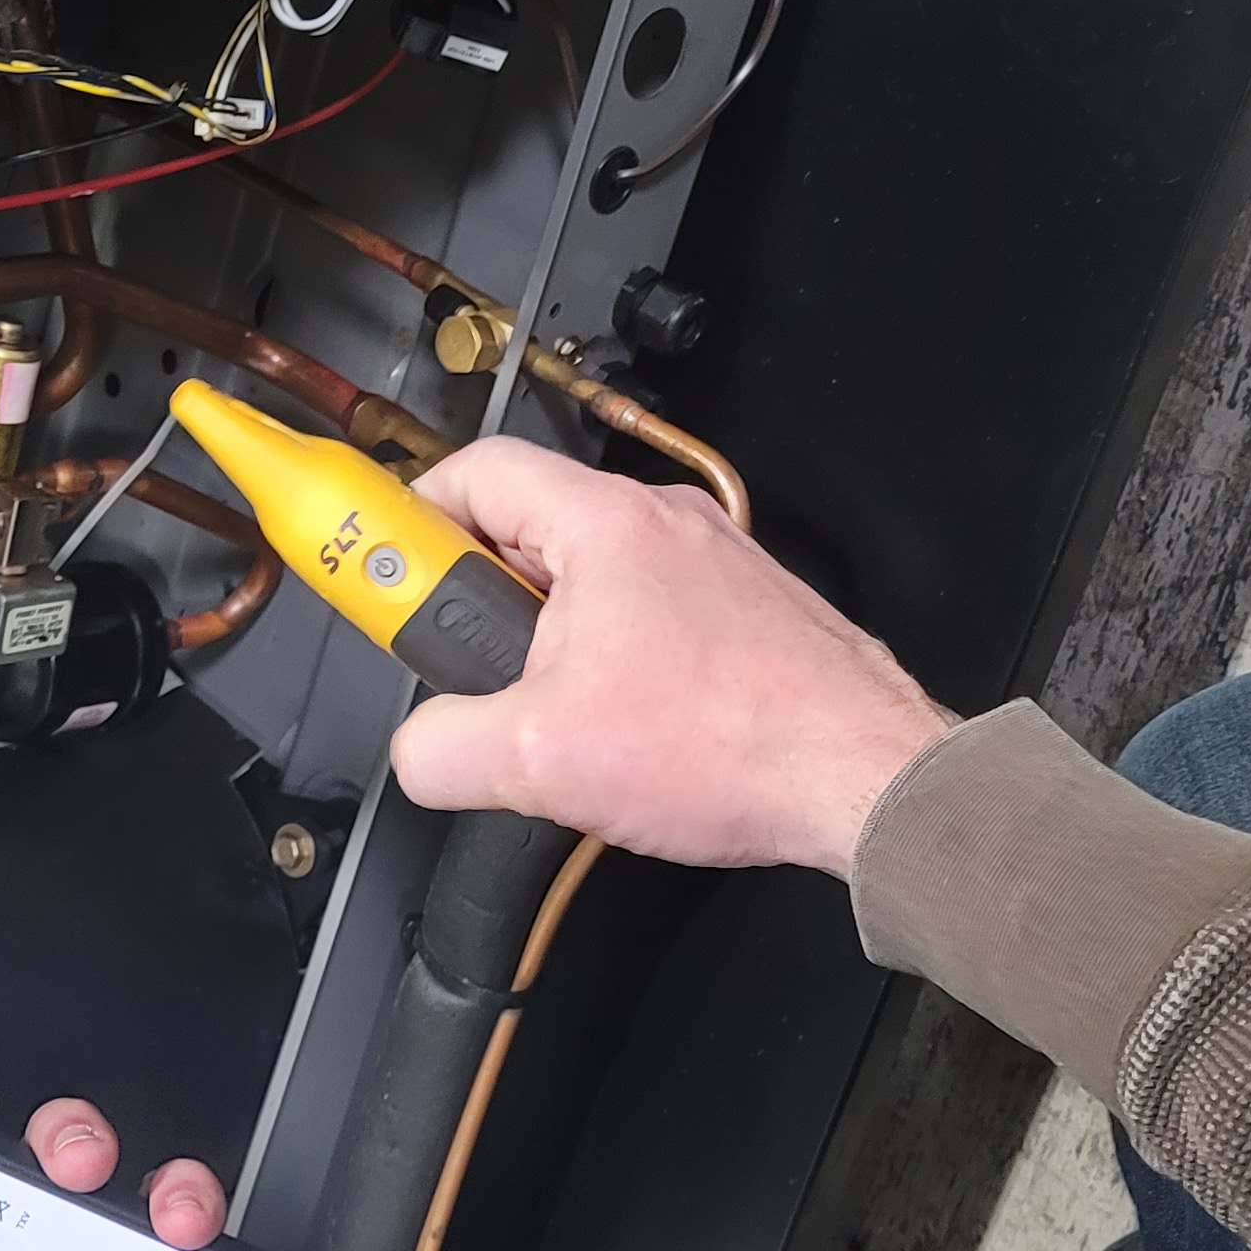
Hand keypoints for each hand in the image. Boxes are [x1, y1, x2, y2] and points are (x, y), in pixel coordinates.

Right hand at [384, 437, 956, 874]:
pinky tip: (626, 736)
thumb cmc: (741, 746)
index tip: (385, 568)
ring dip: (554, 644)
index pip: (478, 471)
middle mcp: (665, 525)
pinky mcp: (749, 618)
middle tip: (464, 667)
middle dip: (482, 601)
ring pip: (594, 583)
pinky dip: (618, 665)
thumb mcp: (540, 759)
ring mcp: (715, 568)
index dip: (414, 516)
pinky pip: (652, 620)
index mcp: (606, 524)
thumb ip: (442, 747)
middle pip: (530, 529)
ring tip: (551, 719)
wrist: (865, 779)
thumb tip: (419, 750)